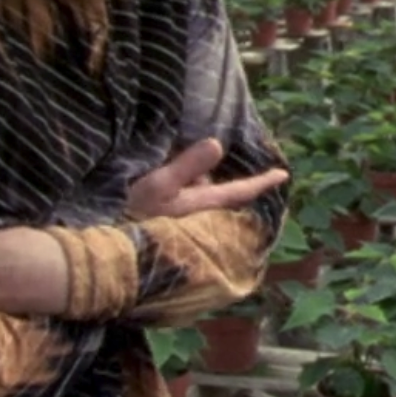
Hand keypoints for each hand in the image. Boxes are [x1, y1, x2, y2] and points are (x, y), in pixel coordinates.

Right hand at [128, 138, 287, 220]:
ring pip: (194, 193)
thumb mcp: (158, 185)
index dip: (262, 181)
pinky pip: (180, 203)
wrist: (110, 252)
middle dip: (199, 175)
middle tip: (168, 163)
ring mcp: (185, 223)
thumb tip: (218, 144)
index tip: (284, 175)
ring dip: (183, 184)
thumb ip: (187, 165)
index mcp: (202, 204)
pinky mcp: (169, 228)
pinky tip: (151, 196)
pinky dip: (174, 194)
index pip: (240, 190)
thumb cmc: (132, 215)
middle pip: (210, 186)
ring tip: (152, 180)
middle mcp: (199, 215)